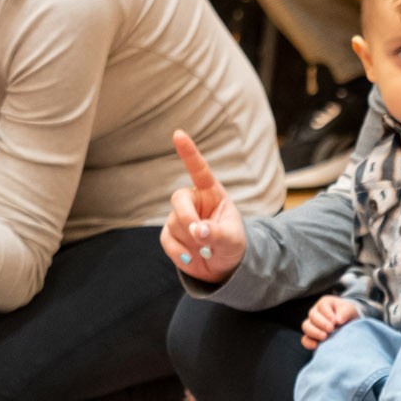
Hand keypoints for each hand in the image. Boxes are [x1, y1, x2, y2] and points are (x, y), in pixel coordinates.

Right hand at [162, 130, 246, 283]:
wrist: (223, 266)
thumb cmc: (232, 244)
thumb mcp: (233, 239)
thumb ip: (217, 233)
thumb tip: (198, 231)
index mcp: (212, 194)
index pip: (199, 170)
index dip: (189, 153)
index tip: (178, 134)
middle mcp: (193, 202)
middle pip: (178, 199)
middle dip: (186, 217)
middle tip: (200, 235)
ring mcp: (179, 217)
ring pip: (174, 224)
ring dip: (191, 241)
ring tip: (208, 249)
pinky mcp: (170, 234)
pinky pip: (168, 240)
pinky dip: (180, 252)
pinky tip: (192, 257)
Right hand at [301, 295, 360, 348]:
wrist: (348, 322)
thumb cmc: (347, 313)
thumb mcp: (350, 309)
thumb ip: (345, 312)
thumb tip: (338, 320)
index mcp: (325, 303)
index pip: (322, 306)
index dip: (328, 314)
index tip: (335, 321)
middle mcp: (316, 312)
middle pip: (312, 315)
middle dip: (321, 323)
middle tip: (331, 329)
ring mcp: (312, 324)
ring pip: (306, 326)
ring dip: (314, 332)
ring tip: (325, 337)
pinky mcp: (311, 335)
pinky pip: (305, 339)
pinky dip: (308, 342)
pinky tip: (316, 345)